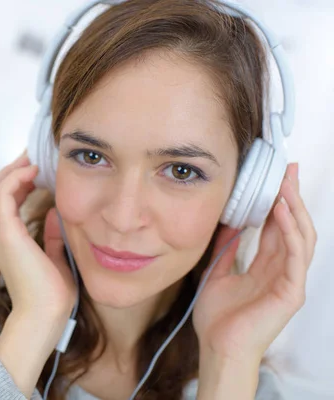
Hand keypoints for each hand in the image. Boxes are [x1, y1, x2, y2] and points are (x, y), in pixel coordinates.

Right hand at [0, 152, 76, 320]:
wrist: (45, 317)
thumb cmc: (52, 295)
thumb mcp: (55, 258)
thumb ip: (52, 237)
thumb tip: (54, 214)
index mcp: (7, 241)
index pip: (0, 203)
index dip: (14, 182)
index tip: (34, 168)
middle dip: (8, 171)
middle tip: (30, 158)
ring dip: (10, 171)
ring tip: (31, 161)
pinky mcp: (7, 234)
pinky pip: (2, 196)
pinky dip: (14, 179)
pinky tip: (33, 173)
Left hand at [192, 163, 316, 361]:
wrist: (217, 348)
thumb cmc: (218, 319)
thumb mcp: (217, 273)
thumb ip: (225, 250)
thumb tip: (227, 225)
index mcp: (265, 267)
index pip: (276, 228)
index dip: (277, 202)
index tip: (275, 177)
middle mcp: (281, 271)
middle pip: (293, 227)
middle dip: (292, 197)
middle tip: (289, 171)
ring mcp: (289, 281)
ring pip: (300, 237)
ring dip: (294, 209)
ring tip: (286, 185)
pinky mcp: (290, 293)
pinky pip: (295, 257)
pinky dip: (289, 232)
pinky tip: (281, 212)